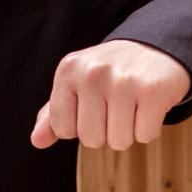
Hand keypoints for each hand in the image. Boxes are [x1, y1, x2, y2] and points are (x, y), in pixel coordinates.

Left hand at [30, 39, 190, 150]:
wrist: (155, 49)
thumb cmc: (109, 75)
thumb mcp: (75, 85)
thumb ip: (53, 114)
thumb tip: (36, 141)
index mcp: (68, 70)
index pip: (63, 128)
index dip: (80, 126)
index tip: (92, 106)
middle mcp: (92, 72)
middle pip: (91, 139)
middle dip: (105, 131)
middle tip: (116, 105)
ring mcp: (123, 80)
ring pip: (119, 141)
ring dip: (128, 131)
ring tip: (132, 105)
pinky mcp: (152, 90)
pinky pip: (145, 136)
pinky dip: (148, 128)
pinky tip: (148, 105)